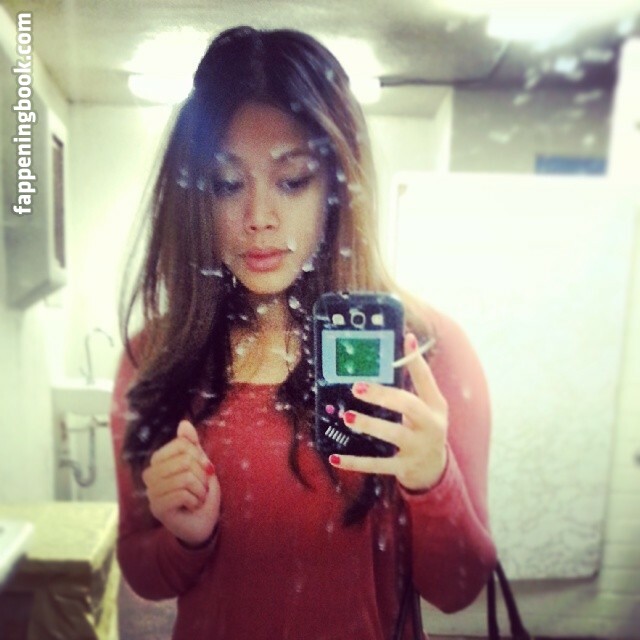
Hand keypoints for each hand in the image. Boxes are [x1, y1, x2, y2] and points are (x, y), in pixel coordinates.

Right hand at [142, 419, 220, 545]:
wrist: (203, 523)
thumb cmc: (200, 492)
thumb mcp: (201, 465)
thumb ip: (192, 445)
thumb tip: (184, 423)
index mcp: (159, 461)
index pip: (182, 444)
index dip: (199, 456)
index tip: (204, 469)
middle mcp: (150, 475)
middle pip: (184, 460)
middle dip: (201, 475)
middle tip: (201, 487)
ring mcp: (151, 492)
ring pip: (185, 478)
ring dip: (200, 490)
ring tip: (197, 497)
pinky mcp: (157, 508)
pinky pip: (183, 494)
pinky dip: (195, 501)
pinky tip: (191, 507)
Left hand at [328, 333, 447, 491]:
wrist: (434, 469)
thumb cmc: (425, 427)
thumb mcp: (429, 406)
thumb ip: (417, 379)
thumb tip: (407, 340)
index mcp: (435, 407)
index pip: (426, 380)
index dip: (416, 361)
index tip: (406, 339)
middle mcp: (430, 426)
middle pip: (408, 407)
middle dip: (383, 396)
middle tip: (357, 388)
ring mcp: (417, 448)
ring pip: (393, 435)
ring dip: (370, 425)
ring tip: (348, 417)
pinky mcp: (403, 468)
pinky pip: (377, 465)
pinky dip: (355, 463)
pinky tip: (335, 457)